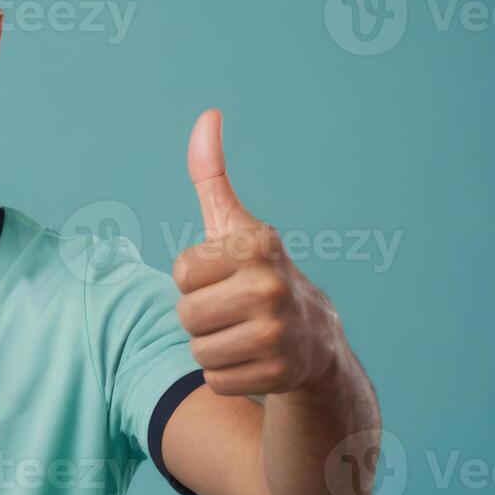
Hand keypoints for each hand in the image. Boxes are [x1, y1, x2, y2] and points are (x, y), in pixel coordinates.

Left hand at [172, 109, 340, 396]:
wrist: (314, 340)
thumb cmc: (257, 275)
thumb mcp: (233, 226)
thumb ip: (211, 174)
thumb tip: (207, 115)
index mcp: (257, 246)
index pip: (181, 272)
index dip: (195, 279)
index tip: (225, 276)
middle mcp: (272, 286)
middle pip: (185, 315)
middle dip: (200, 318)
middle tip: (233, 311)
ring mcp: (279, 332)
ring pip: (198, 350)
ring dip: (212, 348)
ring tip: (243, 334)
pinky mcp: (279, 374)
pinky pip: (216, 379)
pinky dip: (229, 375)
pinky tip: (255, 360)